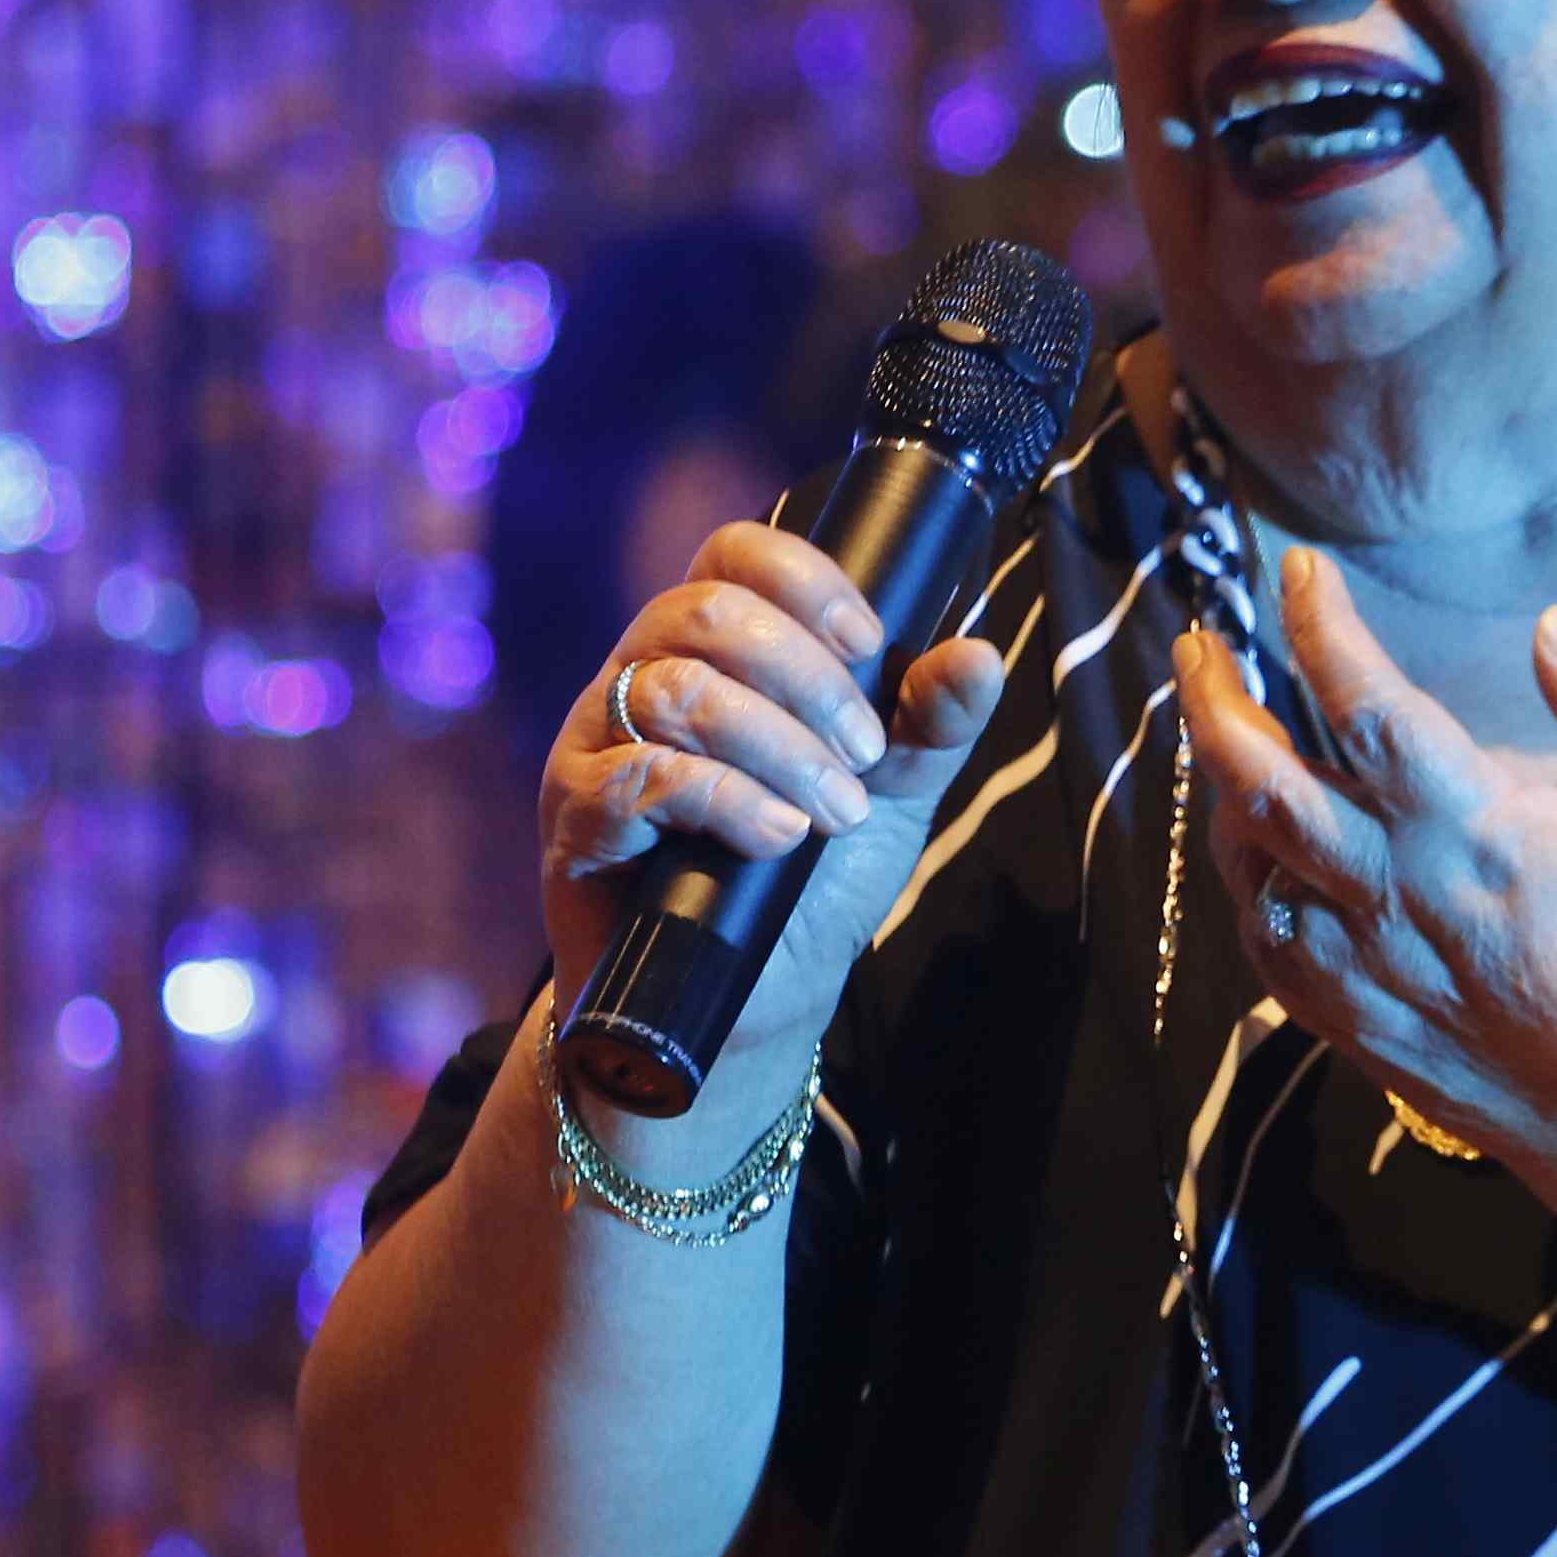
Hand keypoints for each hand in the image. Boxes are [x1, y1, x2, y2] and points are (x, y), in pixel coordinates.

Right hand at [540, 524, 1012, 1099]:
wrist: (748, 1002)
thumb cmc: (806, 882)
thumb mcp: (889, 794)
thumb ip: (930, 724)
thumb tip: (979, 656)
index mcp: (710, 649)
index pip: (732, 554)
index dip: (804, 579)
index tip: (870, 644)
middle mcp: (640, 677)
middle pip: (705, 611)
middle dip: (807, 677)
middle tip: (864, 756)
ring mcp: (597, 744)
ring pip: (675, 690)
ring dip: (777, 747)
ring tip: (831, 812)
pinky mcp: (576, 820)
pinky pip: (636, 778)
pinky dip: (722, 800)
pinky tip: (775, 838)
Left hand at [1171, 545, 1556, 1240]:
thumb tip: (1551, 623)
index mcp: (1469, 830)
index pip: (1363, 702)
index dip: (1319, 626)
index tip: (1299, 572)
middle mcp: (1392, 894)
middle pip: (1260, 781)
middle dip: (1214, 701)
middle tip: (1199, 645)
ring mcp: (1360, 968)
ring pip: (1247, 864)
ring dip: (1220, 789)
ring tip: (1222, 737)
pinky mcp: (1354, 1027)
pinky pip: (1266, 945)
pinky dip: (1248, 885)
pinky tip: (1258, 856)